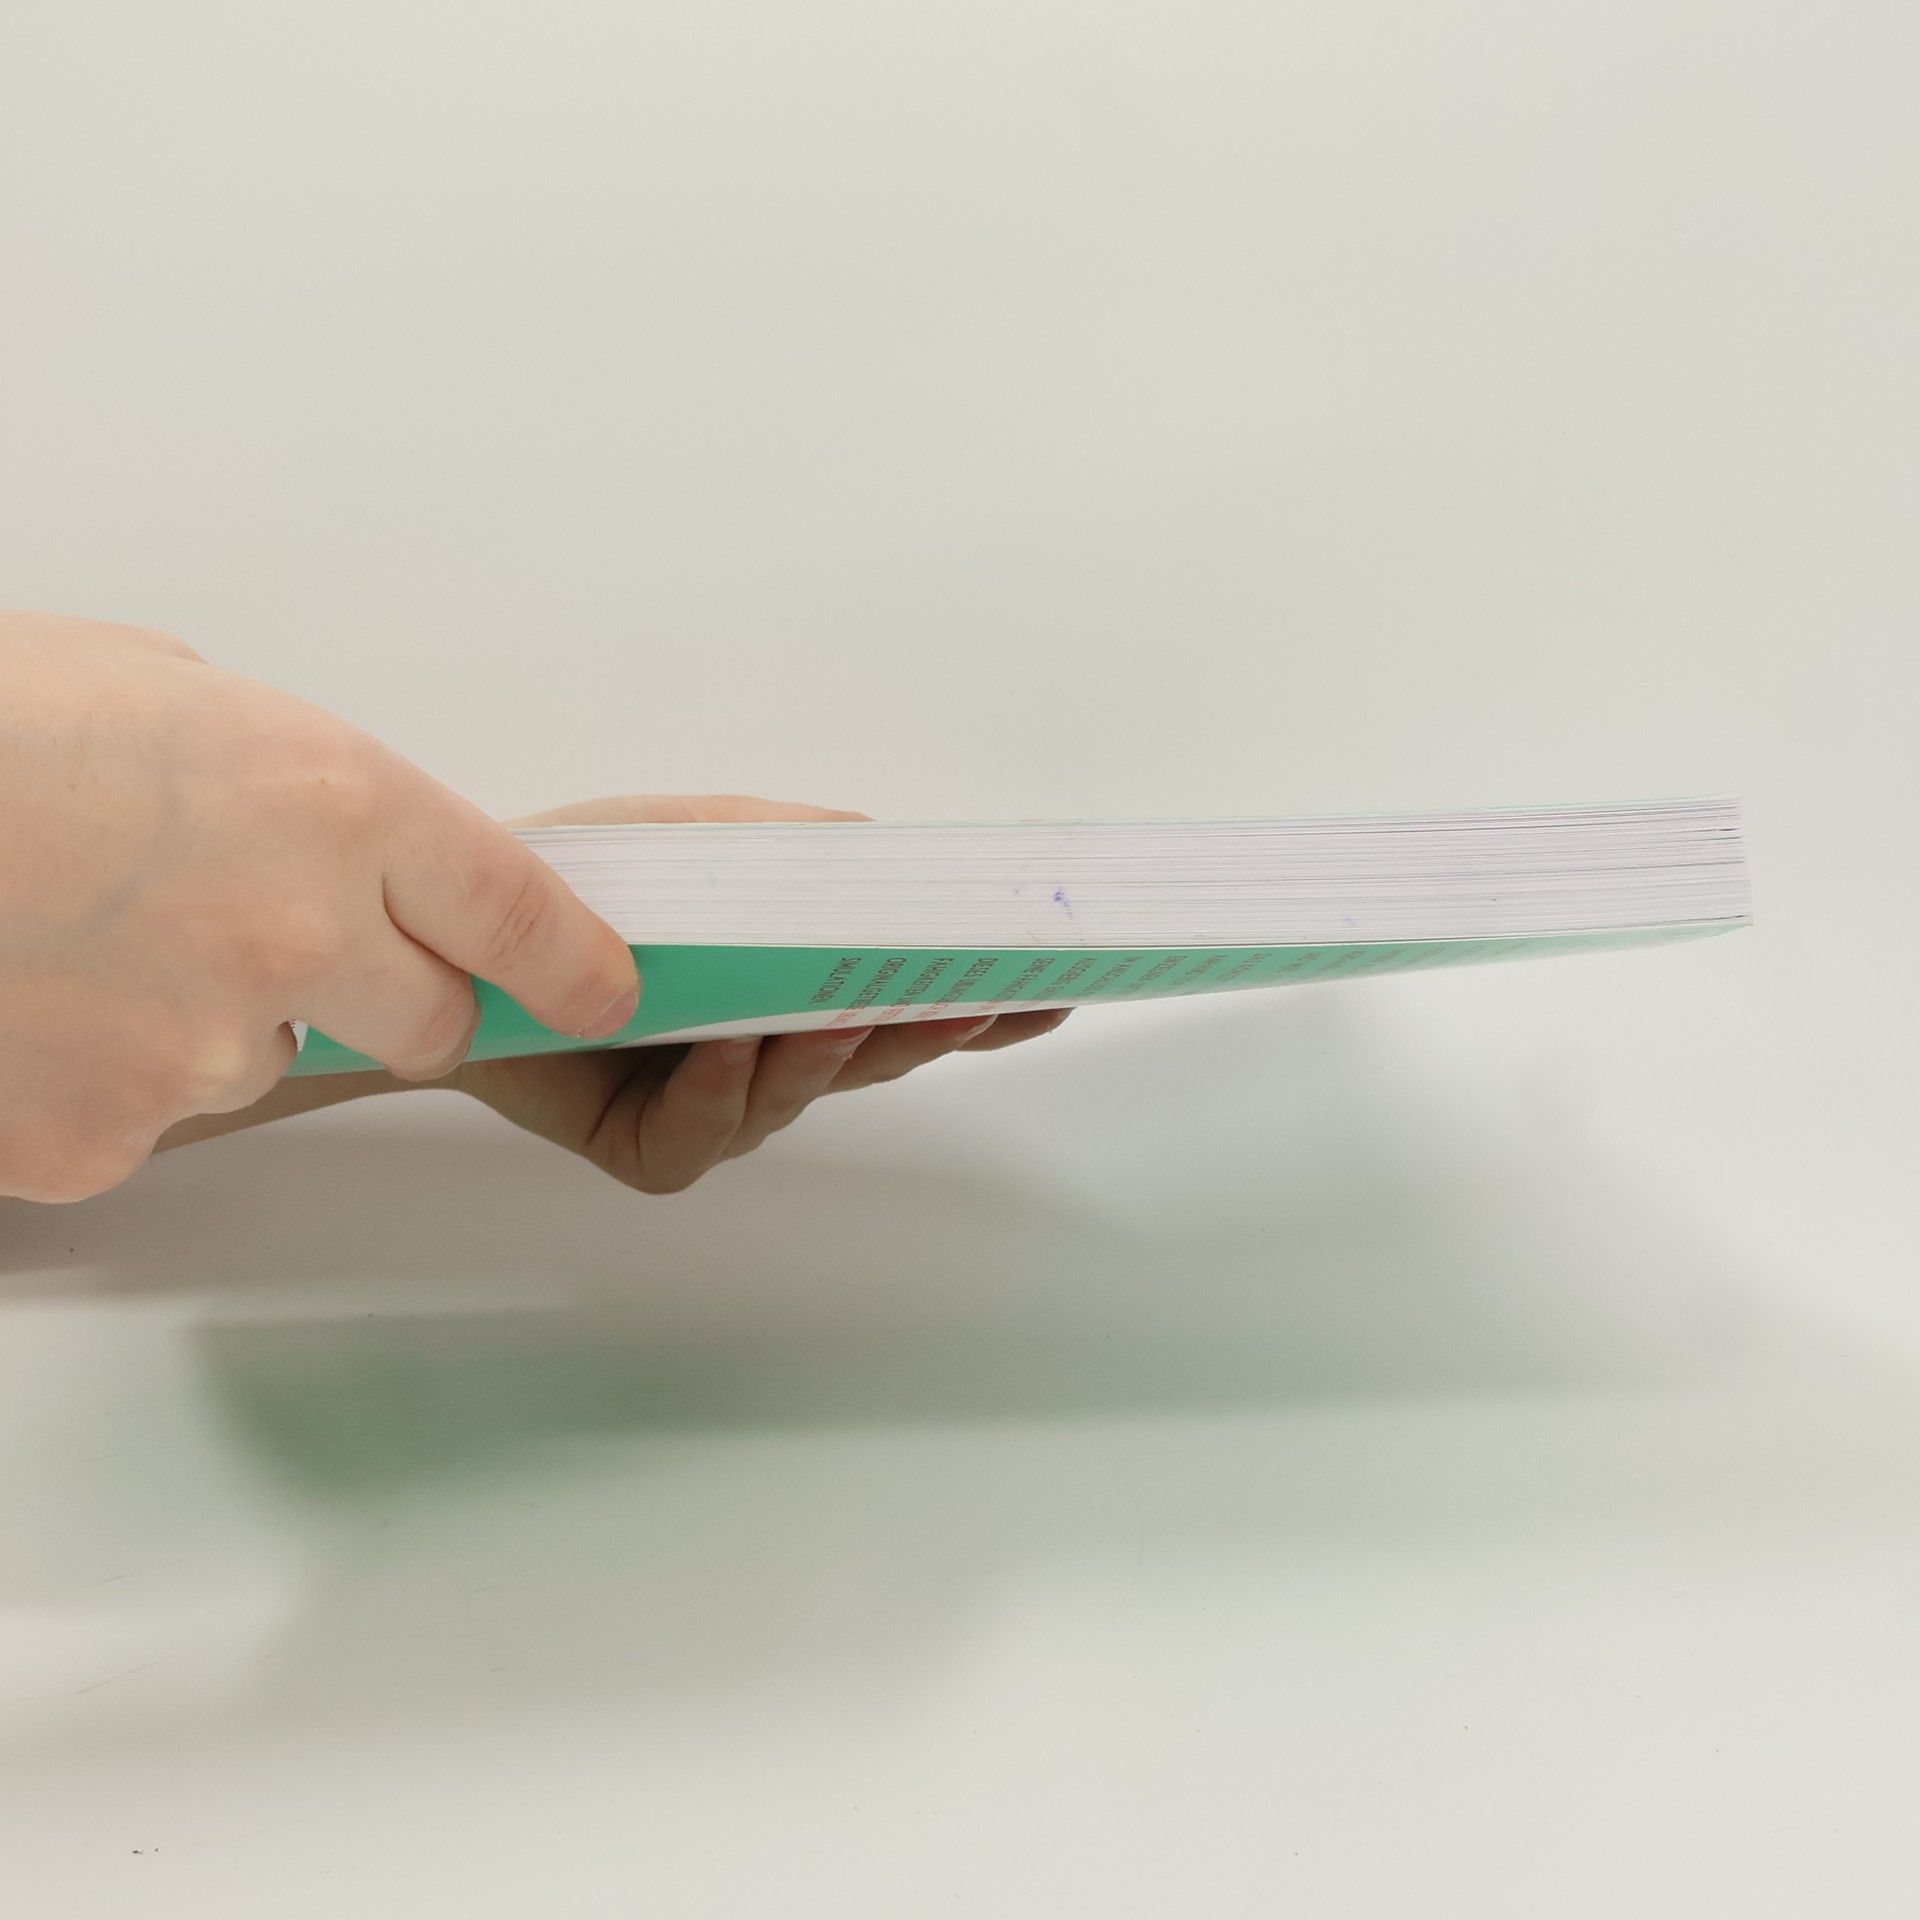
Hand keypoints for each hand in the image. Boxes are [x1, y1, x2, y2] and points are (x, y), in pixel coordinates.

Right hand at [0, 612, 637, 1201]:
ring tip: (87, 938)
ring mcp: (196, 1050)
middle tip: (277, 938)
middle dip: (388, 994)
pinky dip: (100, 1075)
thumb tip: (343, 844)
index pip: (520, 913)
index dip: (574, 960)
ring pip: (266, 1063)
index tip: (609, 987)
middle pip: (432, 1022)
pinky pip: (144, 1119)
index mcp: (333, 802)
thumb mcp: (168, 692)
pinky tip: (31, 999)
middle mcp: (295, 935)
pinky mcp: (100, 1142)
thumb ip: (288, 782)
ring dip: (208, 1019)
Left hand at [453, 794, 1068, 1192]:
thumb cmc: (588, 880)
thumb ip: (797, 845)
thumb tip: (890, 850)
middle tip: (982, 1005)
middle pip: (873, 1058)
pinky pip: (703, 1138)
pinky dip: (718, 1095)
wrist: (451, 935)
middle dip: (933, 1034)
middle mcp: (763, 1055)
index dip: (976, 1004)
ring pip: (794, 1100)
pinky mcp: (649, 1146)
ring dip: (817, 1058)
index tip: (1050, 991)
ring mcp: (712, 1108)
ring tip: (834, 1015)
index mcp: (787, 987)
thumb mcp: (706, 836)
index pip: (901, 1000)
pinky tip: (724, 1051)